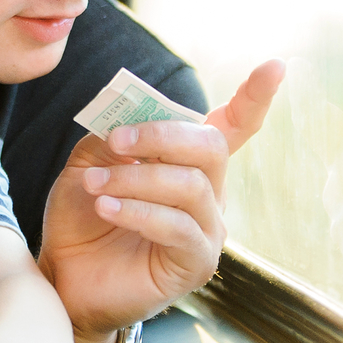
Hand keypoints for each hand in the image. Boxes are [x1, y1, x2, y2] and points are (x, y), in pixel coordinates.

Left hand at [39, 60, 284, 342]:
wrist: (66, 276)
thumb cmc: (82, 218)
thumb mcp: (89, 164)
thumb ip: (113, 136)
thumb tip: (128, 117)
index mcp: (190, 163)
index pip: (234, 125)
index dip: (255, 97)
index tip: (275, 66)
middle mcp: (210, 194)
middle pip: (210, 146)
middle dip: (161, 135)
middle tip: (116, 142)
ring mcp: (208, 230)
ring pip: (189, 185)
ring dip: (135, 179)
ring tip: (94, 185)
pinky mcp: (196, 263)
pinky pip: (178, 226)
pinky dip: (137, 211)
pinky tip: (106, 208)